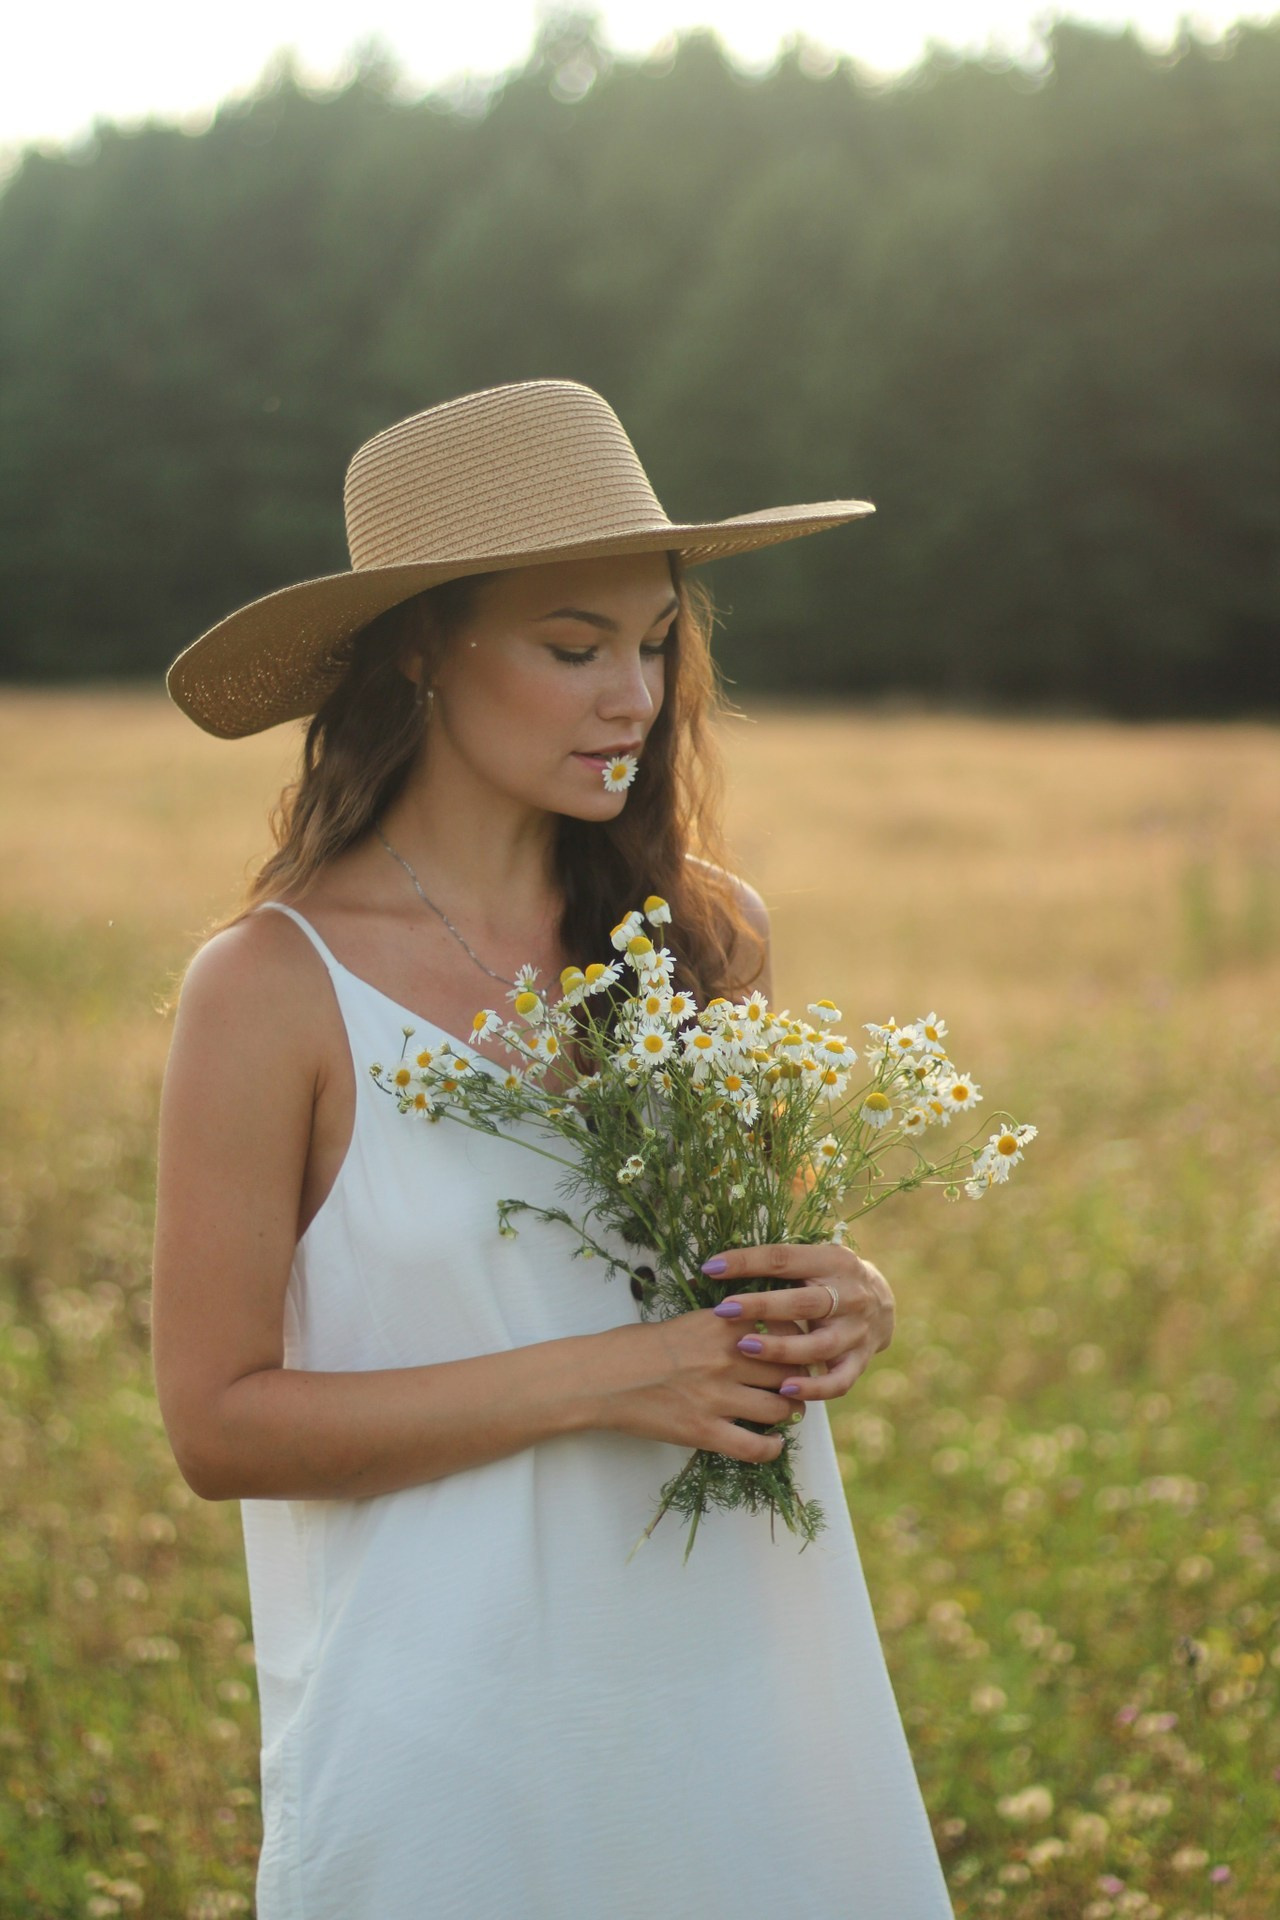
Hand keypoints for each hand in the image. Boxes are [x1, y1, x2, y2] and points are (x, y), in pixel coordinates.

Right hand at [590, 1306, 808, 1462]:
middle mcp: (727, 1357)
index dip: (800, 1340)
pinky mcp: (704, 1431)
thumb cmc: (636, 1346)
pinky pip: (755, 1447)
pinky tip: (772, 1446)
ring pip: (780, 1408)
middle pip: (790, 1369)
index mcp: (722, 1324)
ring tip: (786, 1413)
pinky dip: (771, 1449)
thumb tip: (758, 1335)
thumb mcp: (686, 1322)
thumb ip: (724, 1328)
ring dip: (789, 1413)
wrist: (601, 1377)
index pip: (785, 1328)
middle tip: (797, 1385)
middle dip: (800, 1379)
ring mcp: (717, 1396)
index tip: (800, 1348)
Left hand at [703, 1241, 894, 1404]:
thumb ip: (769, 1266)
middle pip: (803, 1303)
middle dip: (761, 1306)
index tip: (711, 1268)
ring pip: (819, 1345)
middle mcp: (850, 1295)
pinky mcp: (860, 1360)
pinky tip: (785, 1390)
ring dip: (781, 1349)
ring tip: (744, 1348)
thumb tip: (707, 1271)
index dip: (746, 1262)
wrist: (881, 1303)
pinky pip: (838, 1381)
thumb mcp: (809, 1261)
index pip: (785, 1259)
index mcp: (832, 1261)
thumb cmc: (826, 1279)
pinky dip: (813, 1388)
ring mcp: (856, 1331)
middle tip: (724, 1310)